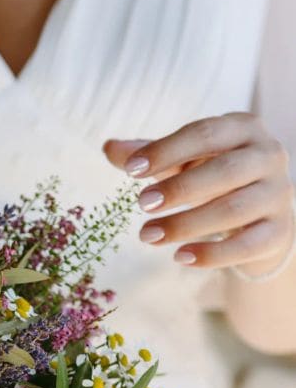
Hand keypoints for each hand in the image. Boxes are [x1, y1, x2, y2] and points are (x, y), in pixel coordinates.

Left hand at [103, 113, 293, 273]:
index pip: (206, 133)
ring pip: (234, 209)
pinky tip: (180, 258)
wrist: (258, 218)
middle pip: (226, 170)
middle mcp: (268, 156)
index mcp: (243, 129)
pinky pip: (247, 245)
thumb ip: (151, 155)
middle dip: (181, 189)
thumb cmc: (214, 180)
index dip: (168, 150)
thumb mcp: (183, 163)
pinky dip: (212, 254)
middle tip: (142, 204)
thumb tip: (109, 147)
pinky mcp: (278, 231)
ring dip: (187, 224)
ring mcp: (277, 194)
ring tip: (147, 235)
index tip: (131, 170)